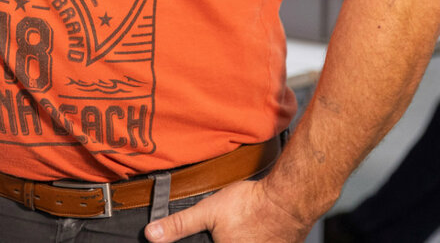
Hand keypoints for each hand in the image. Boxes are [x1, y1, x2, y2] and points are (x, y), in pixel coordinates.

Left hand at [144, 179, 309, 242]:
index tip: (211, 236)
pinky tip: (248, 229)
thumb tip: (151, 235)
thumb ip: (179, 225)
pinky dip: (249, 238)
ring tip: (237, 227)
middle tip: (225, 228)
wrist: (287, 200)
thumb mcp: (207, 211)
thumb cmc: (250, 205)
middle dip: (219, 238)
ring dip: (235, 237)